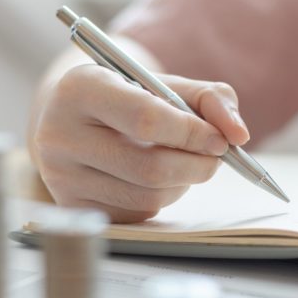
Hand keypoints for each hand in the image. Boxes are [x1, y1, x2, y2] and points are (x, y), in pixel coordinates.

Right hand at [31, 64, 249, 222]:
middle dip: (196, 166)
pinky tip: (152, 179)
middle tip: (214, 159)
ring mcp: (59, 174)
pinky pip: (134, 214)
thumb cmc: (128, 96)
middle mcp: (59, 132)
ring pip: (146, 196)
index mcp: (81, 88)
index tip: (219, 140)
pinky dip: (159, 199)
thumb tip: (238, 135)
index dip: (191, 133)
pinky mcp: (70, 205)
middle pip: (149, 167)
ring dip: (181, 184)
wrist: (76, 117)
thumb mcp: (165, 83)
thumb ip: (210, 99)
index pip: (145, 117)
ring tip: (181, 164)